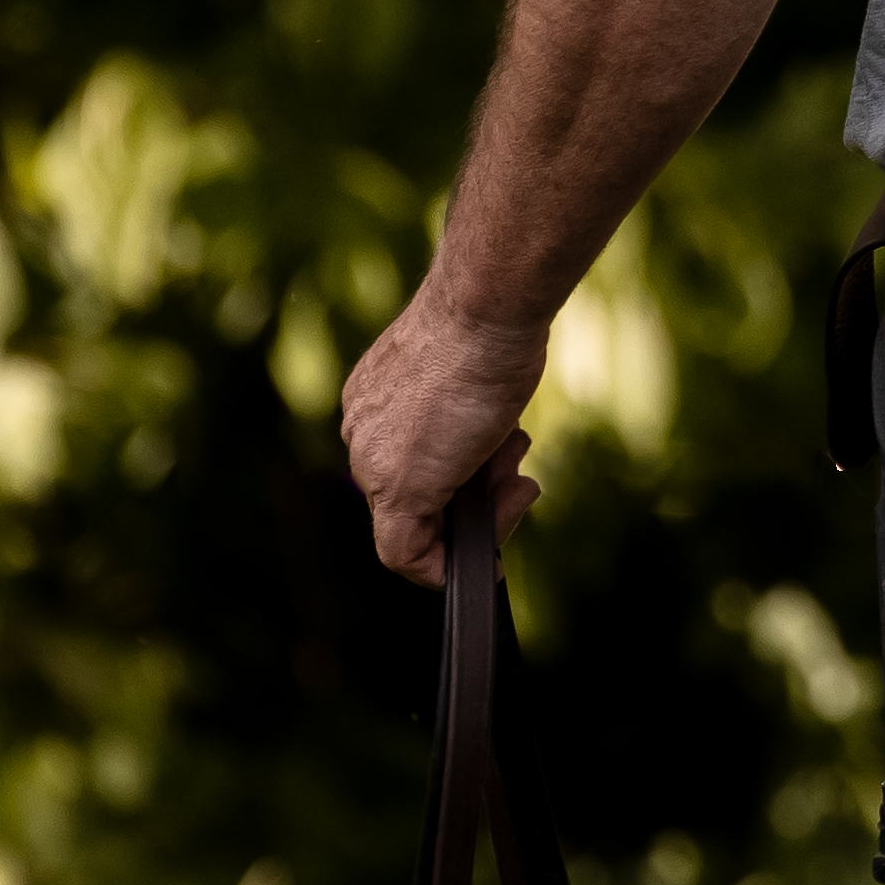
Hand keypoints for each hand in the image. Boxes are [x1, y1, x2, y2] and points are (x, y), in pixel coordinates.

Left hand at [341, 289, 551, 586]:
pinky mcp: (398, 490)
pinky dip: (443, 570)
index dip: (457, 473)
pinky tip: (490, 563)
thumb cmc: (490, 328)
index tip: (496, 470)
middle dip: (475, 496)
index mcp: (376, 401)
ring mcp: (375, 463)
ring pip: (417, 523)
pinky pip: (404, 554)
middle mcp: (364, 433)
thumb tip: (489, 439)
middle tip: (520, 481)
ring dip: (482, 516)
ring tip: (520, 480)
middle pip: (414, 494)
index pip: (407, 459)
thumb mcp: (474, 368)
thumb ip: (465, 409)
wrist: (484, 314)